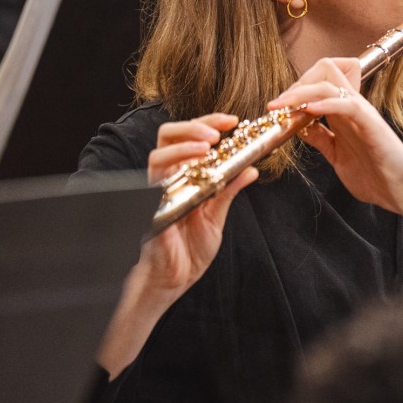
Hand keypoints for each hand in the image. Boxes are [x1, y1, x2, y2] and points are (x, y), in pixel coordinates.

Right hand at [97, 114, 256, 377]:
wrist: (174, 281)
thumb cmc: (190, 250)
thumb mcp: (216, 216)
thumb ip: (229, 190)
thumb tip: (251, 169)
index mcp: (183, 176)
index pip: (189, 139)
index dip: (208, 123)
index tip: (232, 120)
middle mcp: (167, 179)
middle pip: (168, 136)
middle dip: (193, 126)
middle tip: (218, 131)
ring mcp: (156, 192)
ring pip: (158, 155)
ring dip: (184, 146)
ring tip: (207, 146)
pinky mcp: (151, 209)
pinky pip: (156, 185)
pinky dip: (175, 176)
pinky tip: (194, 174)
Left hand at [269, 57, 402, 216]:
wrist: (402, 191)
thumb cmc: (376, 177)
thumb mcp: (337, 155)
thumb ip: (321, 139)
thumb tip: (299, 127)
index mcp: (344, 113)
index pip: (321, 79)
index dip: (297, 88)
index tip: (279, 108)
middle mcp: (352, 107)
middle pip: (324, 69)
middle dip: (296, 83)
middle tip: (277, 106)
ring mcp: (361, 113)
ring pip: (329, 83)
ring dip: (300, 92)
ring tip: (281, 107)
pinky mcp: (370, 123)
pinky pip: (345, 104)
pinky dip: (324, 105)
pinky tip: (309, 112)